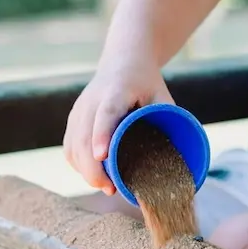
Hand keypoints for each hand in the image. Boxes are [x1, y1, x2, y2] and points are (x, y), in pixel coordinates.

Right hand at [63, 59, 174, 195]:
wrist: (123, 60)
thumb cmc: (146, 82)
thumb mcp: (162, 96)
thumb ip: (169, 122)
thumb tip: (178, 160)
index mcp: (116, 91)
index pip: (105, 114)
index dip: (102, 135)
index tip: (102, 156)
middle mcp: (92, 100)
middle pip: (84, 137)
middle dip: (92, 167)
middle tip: (109, 188)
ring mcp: (79, 110)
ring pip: (73, 146)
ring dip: (85, 170)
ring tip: (105, 186)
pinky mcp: (73, 119)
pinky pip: (70, 147)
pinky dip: (78, 165)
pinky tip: (92, 175)